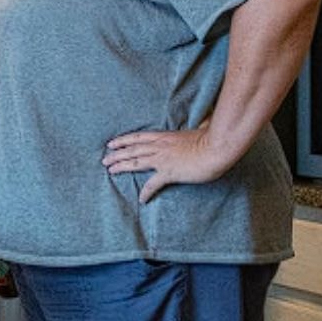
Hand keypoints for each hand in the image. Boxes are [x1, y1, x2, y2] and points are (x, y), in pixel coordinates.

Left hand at [102, 125, 234, 202]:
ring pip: (136, 162)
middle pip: (132, 149)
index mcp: (165, 136)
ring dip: (121, 166)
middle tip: (104, 159)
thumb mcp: (201, 129)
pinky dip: (146, 192)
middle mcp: (160, 146)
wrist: (217, 148)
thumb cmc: (212, 138)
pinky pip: (153, 184)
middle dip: (117, 154)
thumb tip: (205, 120)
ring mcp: (163, 159)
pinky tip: (141, 199)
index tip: (111, 143)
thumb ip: (199, 125)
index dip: (123, 140)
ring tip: (110, 171)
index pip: (138, 137)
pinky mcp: (169, 172)